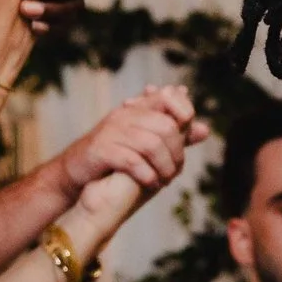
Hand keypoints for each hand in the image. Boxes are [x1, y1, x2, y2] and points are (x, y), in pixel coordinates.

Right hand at [59, 85, 203, 194]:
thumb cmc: (115, 155)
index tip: (186, 134)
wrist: (76, 170)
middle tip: (174, 172)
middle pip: (166, 127)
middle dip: (176, 153)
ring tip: (164, 181)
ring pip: (151, 144)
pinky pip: (132, 160)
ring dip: (165, 167)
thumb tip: (206, 129)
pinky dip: (147, 175)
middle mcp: (124, 115)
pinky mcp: (101, 151)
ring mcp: (111, 132)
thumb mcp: (146, 142)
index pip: (168, 97)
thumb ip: (175, 135)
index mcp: (136, 109)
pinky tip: (150, 183)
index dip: (184, 113)